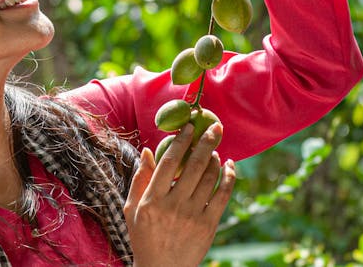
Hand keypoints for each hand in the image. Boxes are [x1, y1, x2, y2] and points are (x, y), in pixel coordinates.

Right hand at [124, 123, 236, 266]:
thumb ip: (140, 179)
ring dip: (215, 159)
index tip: (189, 126)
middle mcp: (173, 206)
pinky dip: (229, 178)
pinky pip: (222, 196)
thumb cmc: (144, 236)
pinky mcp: (208, 226)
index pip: (168, 163)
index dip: (180, 142)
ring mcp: (192, 216)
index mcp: (152, 200)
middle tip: (215, 127)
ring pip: (209, 178)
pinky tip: (229, 166)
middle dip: (206, 142)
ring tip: (215, 149)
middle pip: (193, 166)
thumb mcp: (132, 209)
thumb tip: (148, 151)